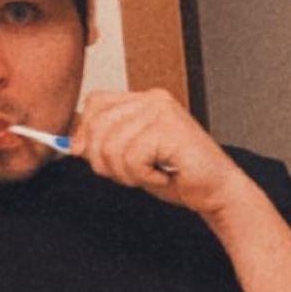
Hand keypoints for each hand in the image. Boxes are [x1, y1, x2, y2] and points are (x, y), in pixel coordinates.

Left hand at [70, 88, 250, 226]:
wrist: (217, 191)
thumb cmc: (180, 176)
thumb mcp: (132, 157)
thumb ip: (105, 145)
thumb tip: (72, 145)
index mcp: (144, 100)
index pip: (96, 103)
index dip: (86, 132)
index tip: (90, 156)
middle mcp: (153, 99)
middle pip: (99, 125)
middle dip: (105, 161)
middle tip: (131, 175)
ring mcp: (162, 112)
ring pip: (112, 146)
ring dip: (127, 173)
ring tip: (151, 175)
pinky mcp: (169, 130)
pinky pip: (132, 158)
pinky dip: (144, 177)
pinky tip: (163, 176)